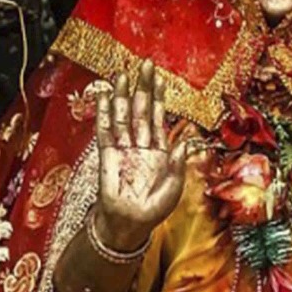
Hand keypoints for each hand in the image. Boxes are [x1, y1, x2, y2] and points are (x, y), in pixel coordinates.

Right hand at [94, 60, 186, 251]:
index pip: (158, 118)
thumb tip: (187, 140)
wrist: (131, 226)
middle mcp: (141, 146)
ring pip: (123, 117)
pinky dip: (104, 114)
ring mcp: (124, 150)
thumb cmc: (154, 209)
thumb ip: (179, 162)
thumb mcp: (175, 186)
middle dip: (142, 88)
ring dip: (122, 96)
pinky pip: (105, 131)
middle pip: (140, 110)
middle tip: (144, 65)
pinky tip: (105, 97)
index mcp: (160, 151)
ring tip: (122, 75)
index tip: (161, 79)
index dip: (159, 98)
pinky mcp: (107, 157)